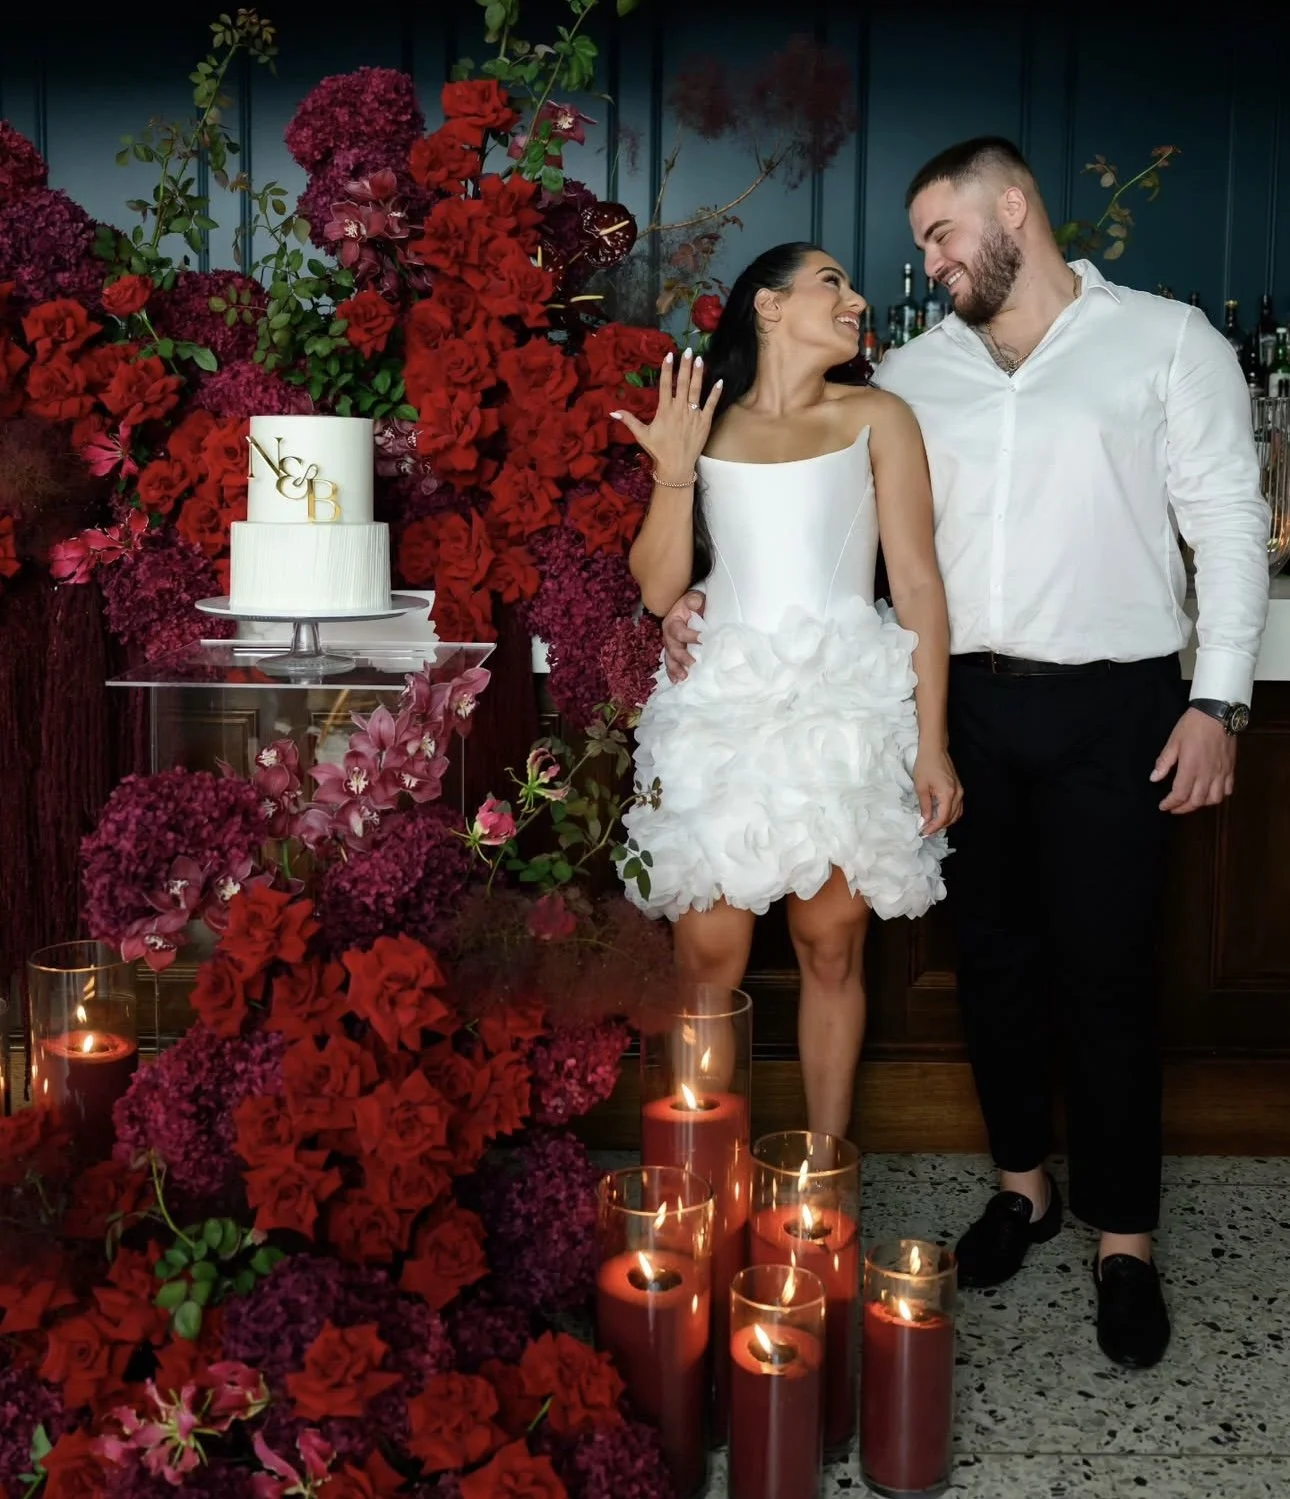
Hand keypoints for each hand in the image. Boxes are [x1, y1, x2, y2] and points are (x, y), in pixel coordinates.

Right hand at [611, 348, 721, 482]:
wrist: (676, 466)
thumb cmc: (658, 450)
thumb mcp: (642, 435)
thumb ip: (629, 420)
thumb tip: (612, 411)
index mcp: (665, 410)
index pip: (665, 385)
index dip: (667, 370)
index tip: (669, 355)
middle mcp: (680, 409)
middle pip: (683, 383)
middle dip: (685, 366)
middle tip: (688, 351)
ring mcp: (693, 415)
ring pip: (697, 390)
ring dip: (699, 374)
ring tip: (700, 359)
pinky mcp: (704, 422)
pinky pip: (711, 405)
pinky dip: (716, 393)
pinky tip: (720, 381)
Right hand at [662, 592, 705, 682]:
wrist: (687, 609)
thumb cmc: (692, 604)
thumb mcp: (693, 598)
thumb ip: (694, 600)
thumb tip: (696, 602)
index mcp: (672, 622)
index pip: (680, 631)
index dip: (690, 636)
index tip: (702, 639)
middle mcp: (668, 636)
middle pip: (673, 648)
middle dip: (681, 658)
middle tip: (692, 664)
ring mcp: (670, 646)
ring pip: (670, 659)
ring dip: (676, 669)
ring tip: (683, 678)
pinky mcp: (673, 653)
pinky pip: (671, 664)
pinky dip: (673, 674)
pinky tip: (677, 682)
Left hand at [912, 745, 962, 836]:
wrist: (934, 749)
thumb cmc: (925, 765)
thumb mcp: (921, 787)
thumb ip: (925, 806)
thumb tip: (925, 821)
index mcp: (948, 795)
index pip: (943, 818)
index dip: (933, 828)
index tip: (923, 832)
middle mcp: (958, 795)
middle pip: (951, 818)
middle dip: (939, 827)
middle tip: (926, 831)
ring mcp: (960, 791)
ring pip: (956, 813)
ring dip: (945, 822)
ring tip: (931, 825)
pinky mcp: (959, 788)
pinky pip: (957, 807)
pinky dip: (949, 814)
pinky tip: (939, 815)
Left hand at [1151, 707, 1236, 812]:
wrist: (1218, 713)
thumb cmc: (1193, 725)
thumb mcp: (1173, 741)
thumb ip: (1164, 762)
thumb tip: (1154, 778)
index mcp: (1191, 768)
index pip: (1180, 794)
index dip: (1170, 803)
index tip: (1163, 806)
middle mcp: (1207, 774)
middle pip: (1197, 801)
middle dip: (1183, 808)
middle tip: (1174, 808)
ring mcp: (1221, 772)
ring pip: (1214, 799)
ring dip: (1201, 804)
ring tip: (1191, 801)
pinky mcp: (1231, 768)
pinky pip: (1228, 789)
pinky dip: (1219, 795)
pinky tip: (1210, 792)